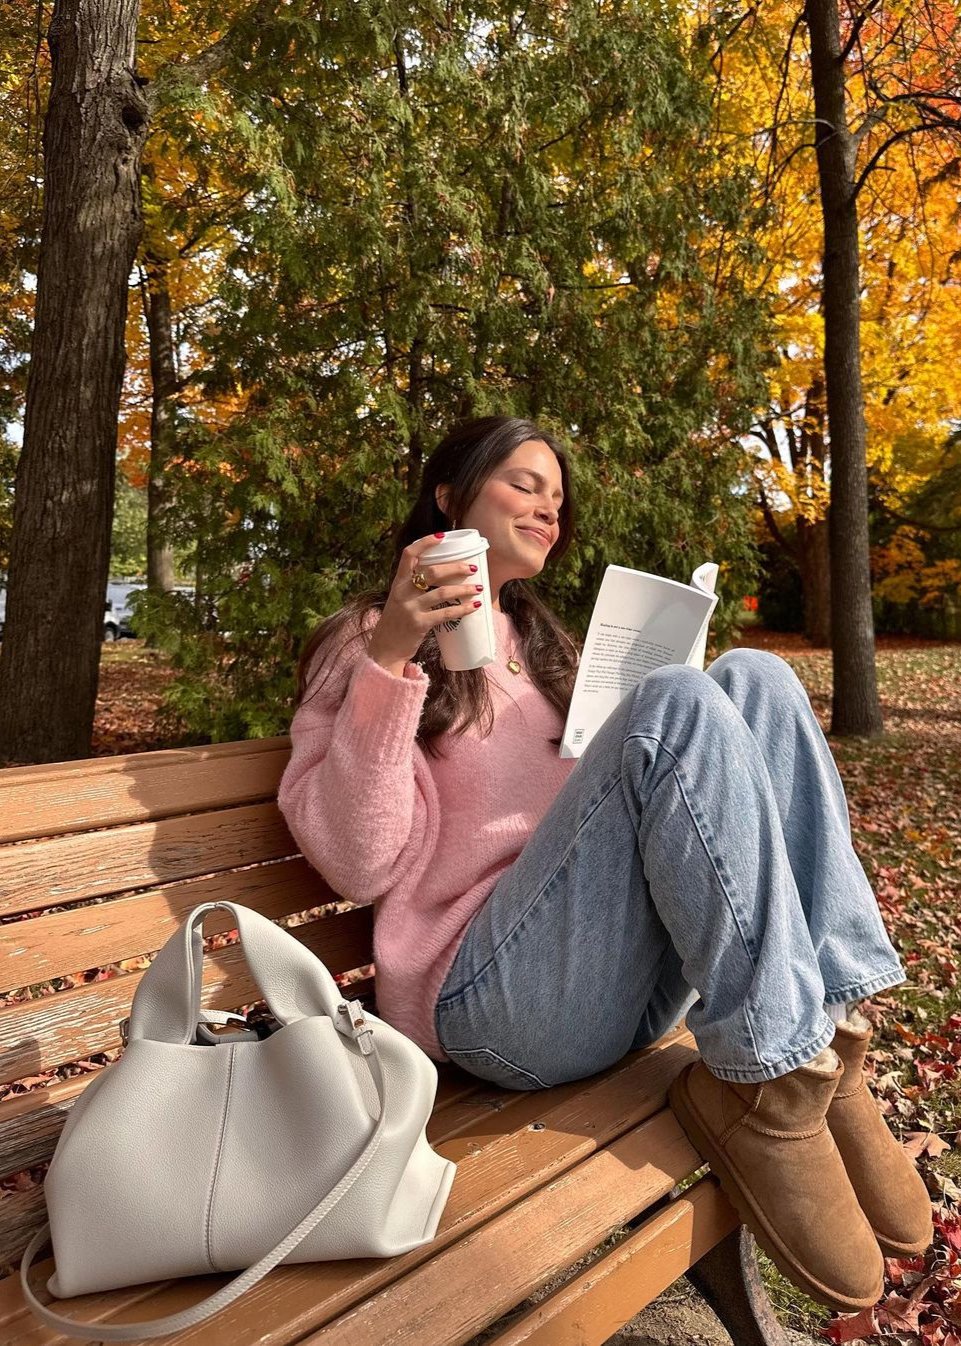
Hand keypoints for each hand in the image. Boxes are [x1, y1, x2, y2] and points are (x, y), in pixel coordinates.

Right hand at [366, 534, 483, 669]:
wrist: (384, 650)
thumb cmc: (396, 623)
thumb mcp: (398, 600)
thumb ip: (412, 588)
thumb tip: (440, 577)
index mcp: (397, 583)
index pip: (409, 554)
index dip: (425, 542)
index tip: (442, 536)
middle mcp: (402, 592)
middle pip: (432, 571)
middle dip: (456, 567)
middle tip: (472, 567)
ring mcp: (410, 608)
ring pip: (442, 592)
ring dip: (464, 588)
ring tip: (478, 588)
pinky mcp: (419, 624)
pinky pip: (445, 613)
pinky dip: (462, 609)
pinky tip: (474, 606)